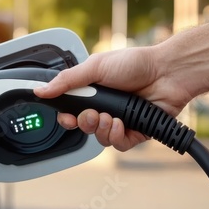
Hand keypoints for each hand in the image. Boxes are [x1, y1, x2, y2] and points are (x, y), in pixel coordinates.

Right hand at [34, 46, 191, 150]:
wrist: (168, 72)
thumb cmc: (135, 64)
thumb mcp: (95, 67)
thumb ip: (67, 81)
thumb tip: (41, 90)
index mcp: (93, 92)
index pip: (71, 112)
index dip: (66, 118)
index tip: (67, 117)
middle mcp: (105, 107)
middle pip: (84, 127)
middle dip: (85, 123)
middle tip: (92, 113)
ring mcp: (121, 120)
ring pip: (100, 138)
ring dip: (102, 129)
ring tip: (110, 117)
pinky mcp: (136, 132)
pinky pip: (119, 145)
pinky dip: (117, 136)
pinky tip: (121, 124)